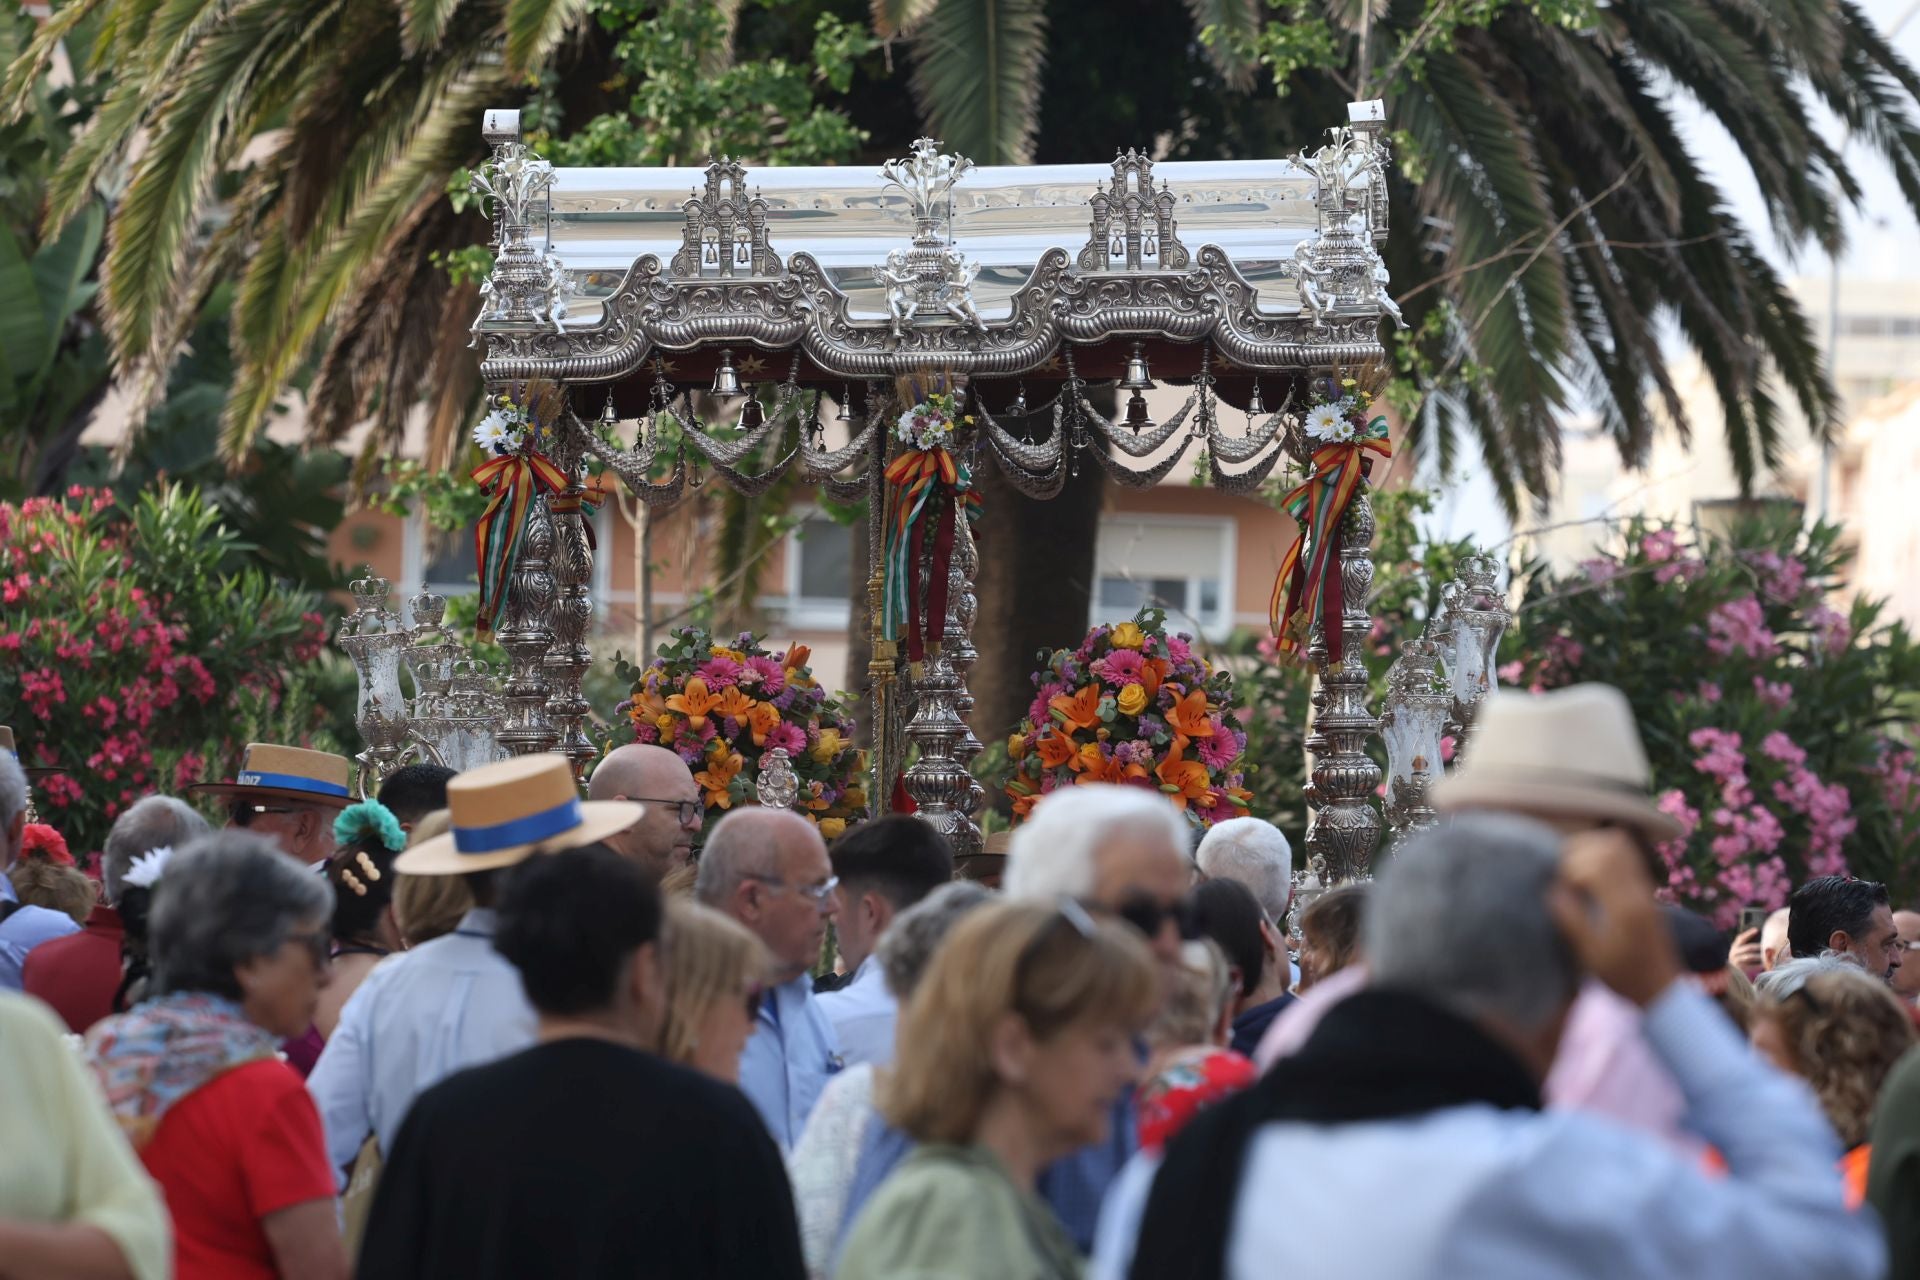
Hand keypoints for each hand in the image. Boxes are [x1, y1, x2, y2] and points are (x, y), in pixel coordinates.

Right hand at [1548, 829, 1682, 1007]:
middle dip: (1578, 852)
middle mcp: (1637, 892)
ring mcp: (1645, 887)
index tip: (1558, 887)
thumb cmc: (1623, 976)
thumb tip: (1552, 891)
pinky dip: (1604, 852)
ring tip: (1573, 866)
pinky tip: (1590, 869)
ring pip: (1619, 845)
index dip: (1569, 869)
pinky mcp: (1647, 888)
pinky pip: (1628, 854)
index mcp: (1624, 909)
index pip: (1594, 866)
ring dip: (1591, 847)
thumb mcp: (1591, 956)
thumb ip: (1572, 921)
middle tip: (1561, 871)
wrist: (1662, 988)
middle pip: (1607, 847)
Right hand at [1728, 926, 1763, 975]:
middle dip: (1758, 947)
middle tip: (1766, 947)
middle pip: (1747, 947)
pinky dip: (1757, 965)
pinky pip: (1750, 965)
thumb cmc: (1740, 959)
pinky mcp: (1738, 968)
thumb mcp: (1740, 951)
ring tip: (1766, 956)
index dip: (1748, 933)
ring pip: (1749, 956)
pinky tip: (1764, 965)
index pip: (1740, 938)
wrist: (1731, 972)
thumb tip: (1761, 940)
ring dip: (1759, 956)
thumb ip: (1747, 946)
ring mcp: (1735, 960)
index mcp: (1734, 946)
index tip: (1757, 929)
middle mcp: (1733, 952)